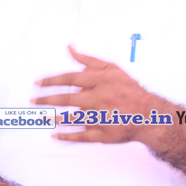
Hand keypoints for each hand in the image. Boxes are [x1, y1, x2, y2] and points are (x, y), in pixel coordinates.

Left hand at [33, 45, 163, 144]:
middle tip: (33, 100)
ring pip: (74, 118)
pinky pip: (83, 136)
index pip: (71, 78)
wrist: (152, 115)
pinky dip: (68, 136)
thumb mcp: (113, 70)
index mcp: (102, 81)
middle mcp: (102, 98)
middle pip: (69, 98)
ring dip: (55, 118)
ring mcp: (104, 118)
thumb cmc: (130, 90)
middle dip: (47, 99)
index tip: (37, 83)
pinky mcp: (106, 134)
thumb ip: (89, 60)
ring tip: (41, 116)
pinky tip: (55, 135)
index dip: (52, 80)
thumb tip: (69, 48)